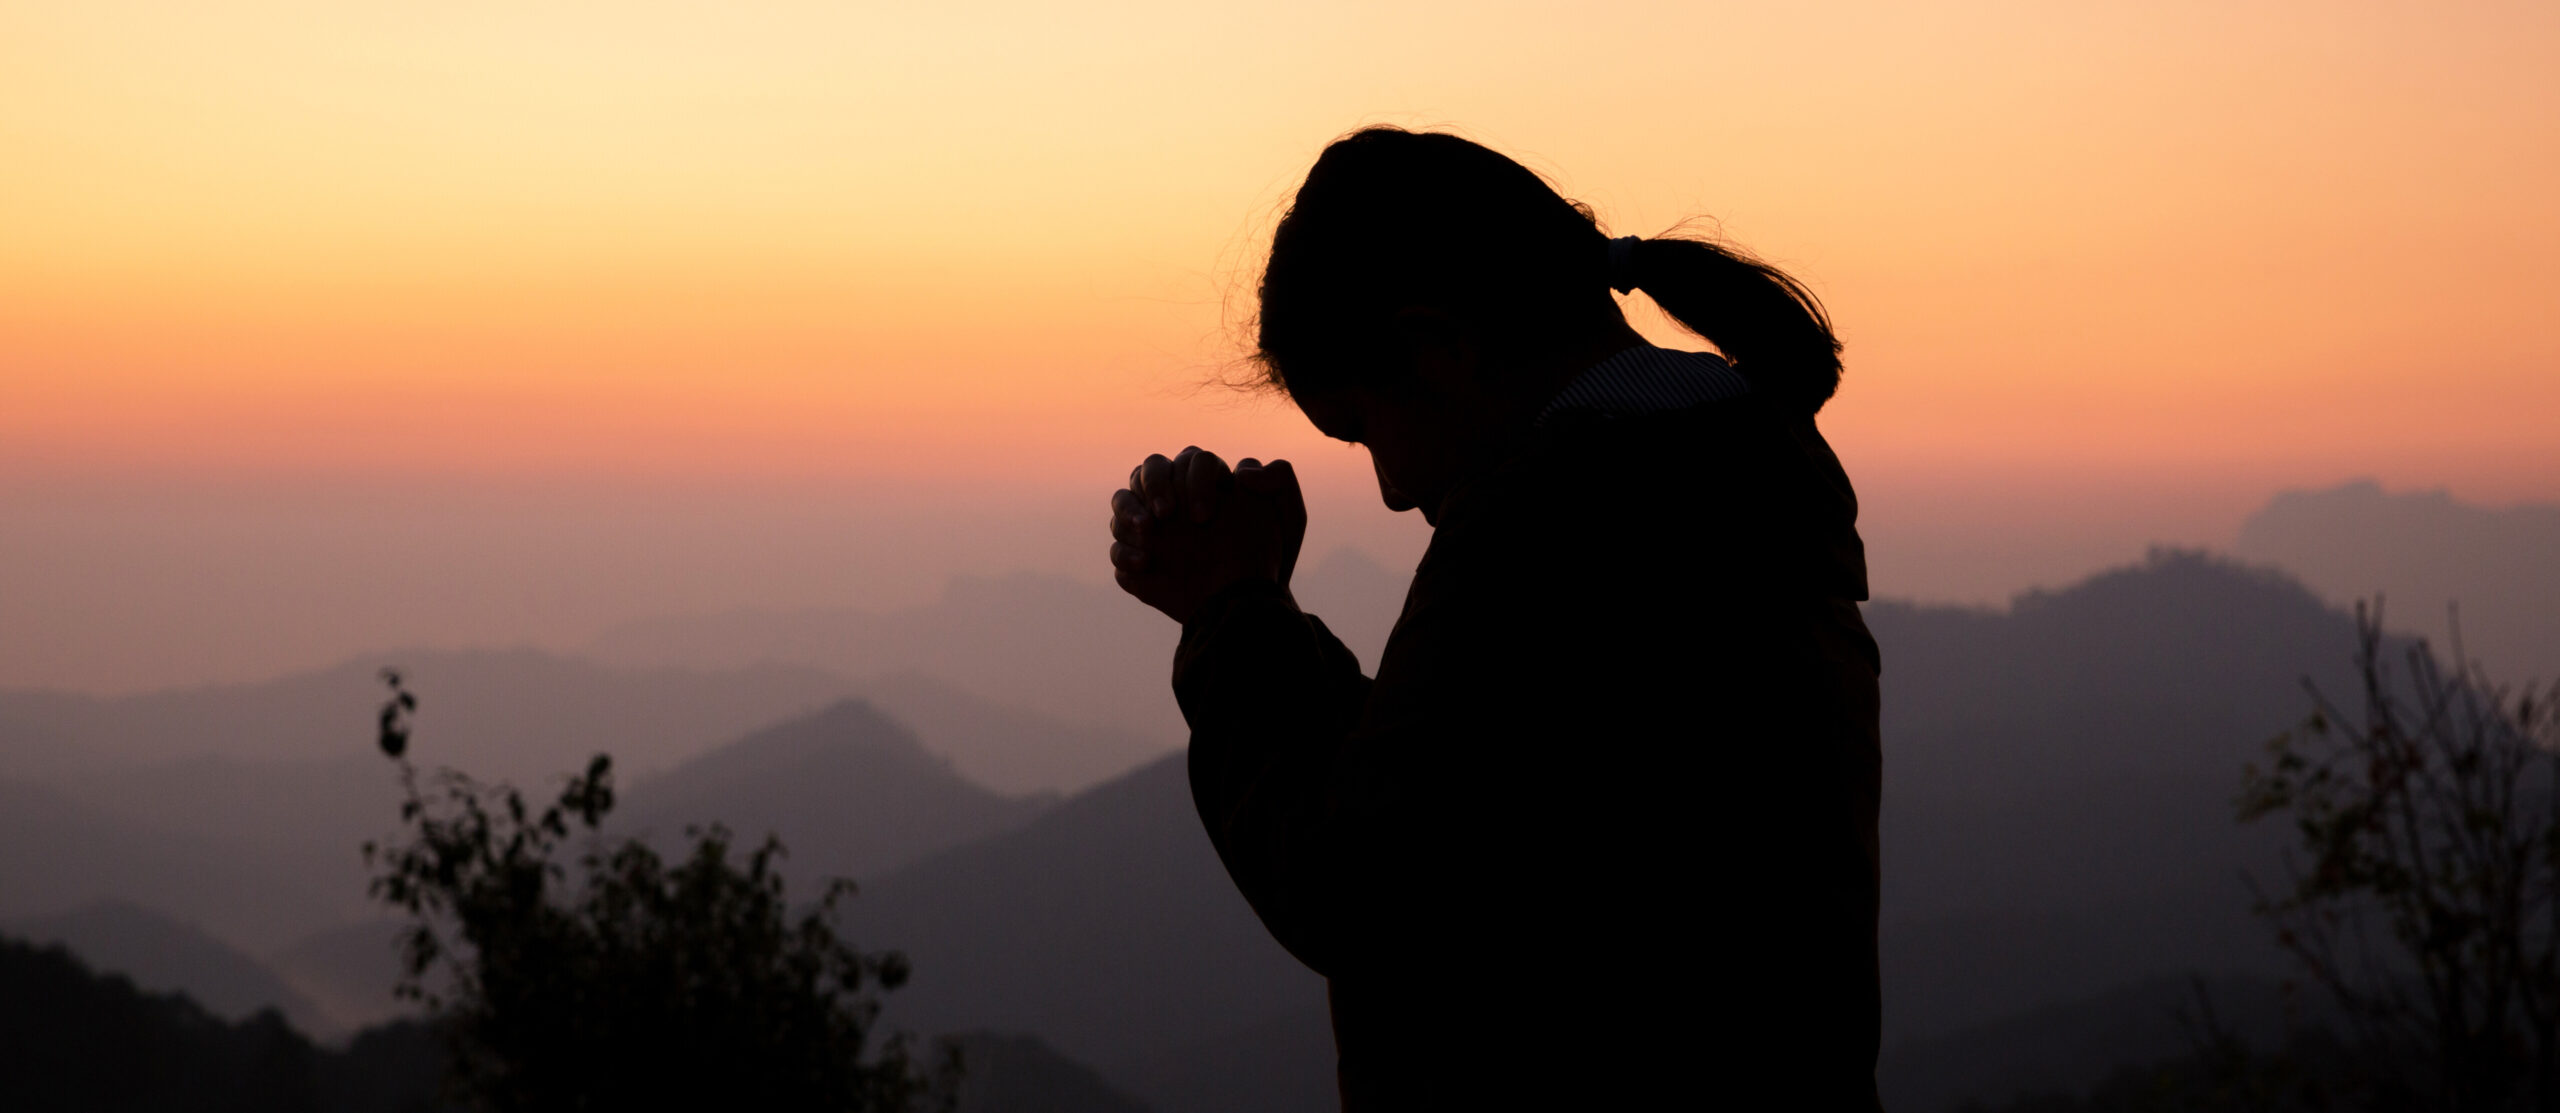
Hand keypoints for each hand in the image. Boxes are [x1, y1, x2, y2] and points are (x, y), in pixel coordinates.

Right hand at [1110, 447, 1306, 623]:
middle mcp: (1172, 499)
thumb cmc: (1267, 558)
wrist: (1246, 603)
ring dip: (1128, 512)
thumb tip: (1244, 472)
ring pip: (1122, 503)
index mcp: (1204, 481)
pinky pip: (1117, 550)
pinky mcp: (1137, 562)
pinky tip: (1146, 564)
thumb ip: (1279, 479)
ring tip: (1149, 531)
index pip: (1189, 461)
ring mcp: (1150, 530)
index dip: (1193, 482)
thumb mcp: (1288, 516)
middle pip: (1146, 470)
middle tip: (1167, 514)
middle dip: (1153, 486)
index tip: (1205, 515)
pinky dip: (1125, 553)